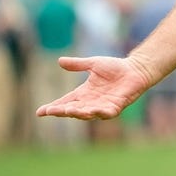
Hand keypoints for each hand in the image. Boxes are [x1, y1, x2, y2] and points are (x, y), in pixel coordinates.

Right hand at [35, 56, 153, 119]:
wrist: (135, 69)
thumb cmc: (115, 67)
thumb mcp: (93, 64)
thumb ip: (77, 64)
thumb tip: (59, 61)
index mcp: (84, 93)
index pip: (65, 102)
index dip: (53, 108)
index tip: (40, 112)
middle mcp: (91, 102)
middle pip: (73, 110)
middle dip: (62, 111)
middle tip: (51, 111)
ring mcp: (103, 106)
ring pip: (87, 113)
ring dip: (78, 113)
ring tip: (68, 110)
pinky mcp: (116, 106)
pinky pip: (107, 113)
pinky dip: (99, 113)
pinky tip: (92, 111)